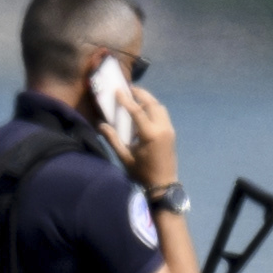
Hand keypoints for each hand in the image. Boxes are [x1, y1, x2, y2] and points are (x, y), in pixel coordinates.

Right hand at [108, 73, 178, 189]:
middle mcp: (162, 129)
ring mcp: (169, 130)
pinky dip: (153, 109)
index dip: (126, 100)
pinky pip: (163, 115)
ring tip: (136, 98)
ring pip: (160, 108)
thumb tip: (101, 125)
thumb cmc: (142, 172)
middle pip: (153, 104)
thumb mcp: (125, 156)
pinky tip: (144, 112)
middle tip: (129, 89)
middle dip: (141, 94)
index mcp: (150, 134)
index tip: (118, 90)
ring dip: (149, 101)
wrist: (164, 184)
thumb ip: (113, 139)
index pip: (137, 111)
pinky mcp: (171, 133)